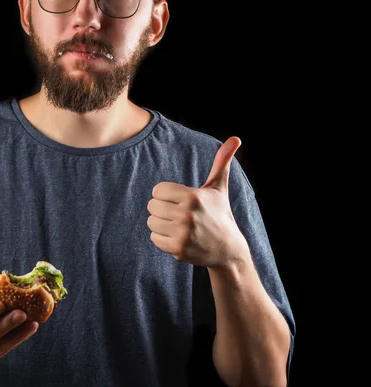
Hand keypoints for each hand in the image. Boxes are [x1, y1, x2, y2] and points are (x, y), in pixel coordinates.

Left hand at [147, 136, 248, 268]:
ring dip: (161, 224)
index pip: (157, 190)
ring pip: (151, 222)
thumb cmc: (219, 213)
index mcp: (193, 196)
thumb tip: (235, 138)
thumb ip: (221, 161)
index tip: (179, 200)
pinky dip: (162, 239)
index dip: (166, 195)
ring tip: (179, 226)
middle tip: (178, 214)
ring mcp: (182, 233)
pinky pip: (154, 239)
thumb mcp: (219, 187)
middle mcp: (187, 215)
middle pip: (151, 206)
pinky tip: (178, 238)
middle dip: (162, 209)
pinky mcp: (178, 249)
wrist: (227, 249)